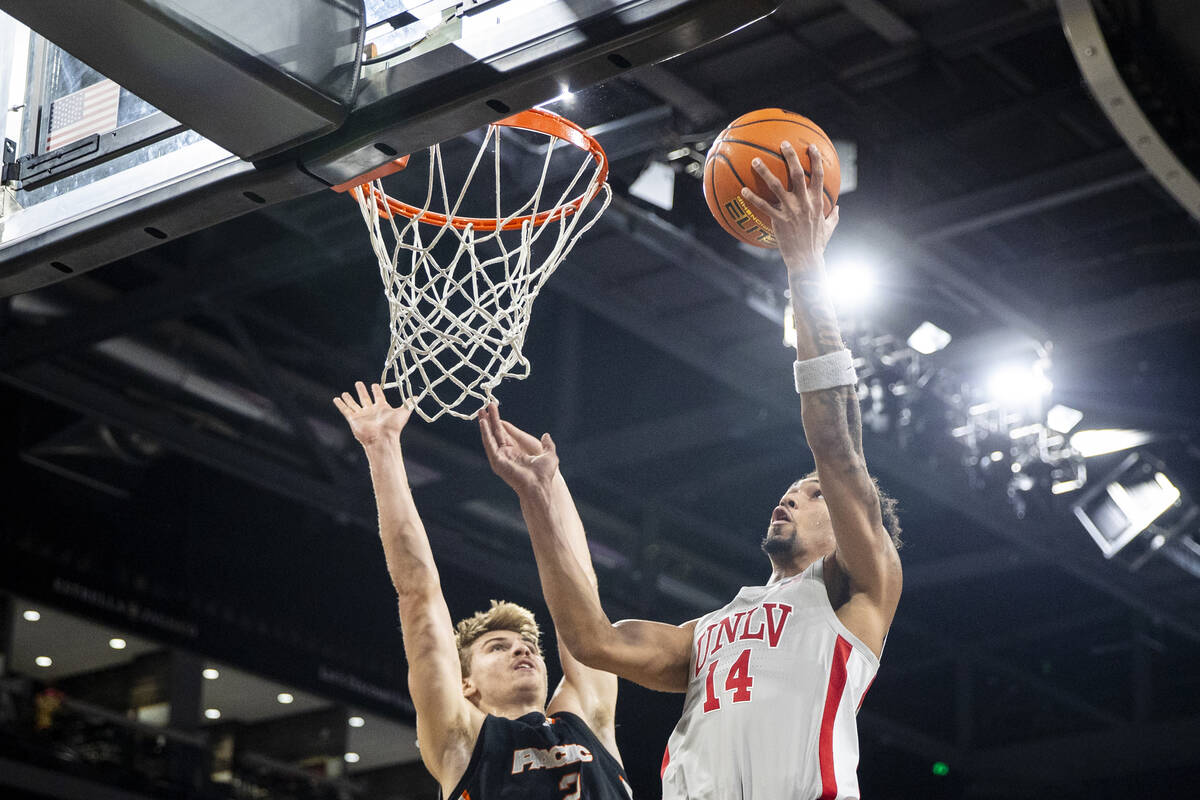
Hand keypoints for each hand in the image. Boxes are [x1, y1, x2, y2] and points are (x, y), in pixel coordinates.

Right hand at [333, 381, 411, 447]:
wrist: (382, 438)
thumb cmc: (393, 426)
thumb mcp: (404, 411)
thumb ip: (410, 403)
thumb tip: (419, 396)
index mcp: (382, 408)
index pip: (378, 396)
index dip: (376, 390)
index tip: (374, 385)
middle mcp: (371, 411)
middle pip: (365, 399)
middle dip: (362, 391)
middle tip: (358, 383)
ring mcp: (362, 415)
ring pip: (354, 404)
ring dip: (349, 398)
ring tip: (345, 393)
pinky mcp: (353, 419)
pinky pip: (345, 410)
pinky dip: (341, 404)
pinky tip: (336, 399)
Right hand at [478, 402, 558, 494]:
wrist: (539, 484)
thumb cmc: (544, 474)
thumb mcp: (549, 455)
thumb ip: (547, 445)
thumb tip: (546, 435)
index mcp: (516, 453)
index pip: (505, 434)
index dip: (500, 422)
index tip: (496, 411)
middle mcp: (506, 454)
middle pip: (496, 433)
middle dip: (492, 419)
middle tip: (487, 405)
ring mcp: (500, 457)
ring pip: (490, 437)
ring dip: (486, 424)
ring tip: (481, 411)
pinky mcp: (497, 461)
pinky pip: (489, 444)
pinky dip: (485, 433)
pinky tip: (483, 423)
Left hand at [741, 141, 839, 268]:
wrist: (806, 259)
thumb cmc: (817, 244)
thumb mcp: (829, 228)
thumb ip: (834, 216)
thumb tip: (839, 208)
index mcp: (817, 202)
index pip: (819, 176)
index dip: (816, 160)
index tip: (811, 147)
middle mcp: (804, 203)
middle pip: (797, 174)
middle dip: (791, 157)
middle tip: (783, 143)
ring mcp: (791, 211)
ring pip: (776, 186)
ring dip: (765, 172)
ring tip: (755, 160)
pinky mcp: (779, 220)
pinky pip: (764, 206)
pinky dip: (753, 198)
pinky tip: (743, 190)